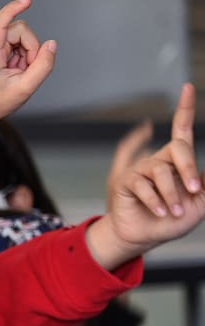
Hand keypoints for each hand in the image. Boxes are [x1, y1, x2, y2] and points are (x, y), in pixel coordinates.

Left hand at [0, 0, 57, 139]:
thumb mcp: (25, 89)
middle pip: (21, 30)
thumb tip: (52, 45)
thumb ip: (43, 66)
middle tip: (25, 70)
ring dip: (28, 53)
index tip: (27, 2)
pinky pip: (20, 42)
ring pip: (23, 35)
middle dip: (31, 49)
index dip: (13, 9)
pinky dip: (23, 55)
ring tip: (18, 71)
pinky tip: (16, 68)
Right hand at [88, 83, 204, 267]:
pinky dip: (155, 201)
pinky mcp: (127, 183)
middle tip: (193, 190)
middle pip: (178, 148)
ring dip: (171, 194)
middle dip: (188, 168)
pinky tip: (160, 211)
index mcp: (179, 162)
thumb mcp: (201, 204)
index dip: (184, 108)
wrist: (146, 237)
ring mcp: (142, 171)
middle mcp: (160, 161)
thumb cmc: (172, 220)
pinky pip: (143, 185)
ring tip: (173, 211)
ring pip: (161, 171)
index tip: (187, 87)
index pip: (182, 130)